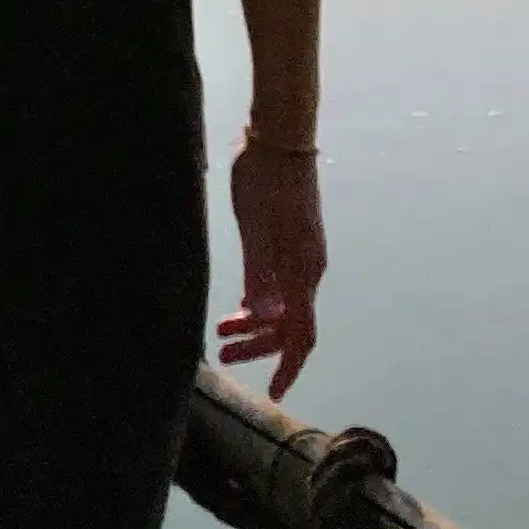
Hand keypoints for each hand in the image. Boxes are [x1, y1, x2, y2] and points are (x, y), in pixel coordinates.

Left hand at [217, 136, 324, 398]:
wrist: (280, 137)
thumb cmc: (265, 180)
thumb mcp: (255, 228)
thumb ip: (258, 273)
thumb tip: (259, 317)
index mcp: (303, 270)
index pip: (300, 334)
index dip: (288, 367)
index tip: (273, 392)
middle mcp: (308, 269)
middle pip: (289, 325)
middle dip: (258, 345)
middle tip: (223, 355)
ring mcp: (301, 256)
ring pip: (282, 307)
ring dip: (254, 324)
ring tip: (220, 332)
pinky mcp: (291, 243)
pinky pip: (279, 286)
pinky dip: (258, 302)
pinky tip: (237, 306)